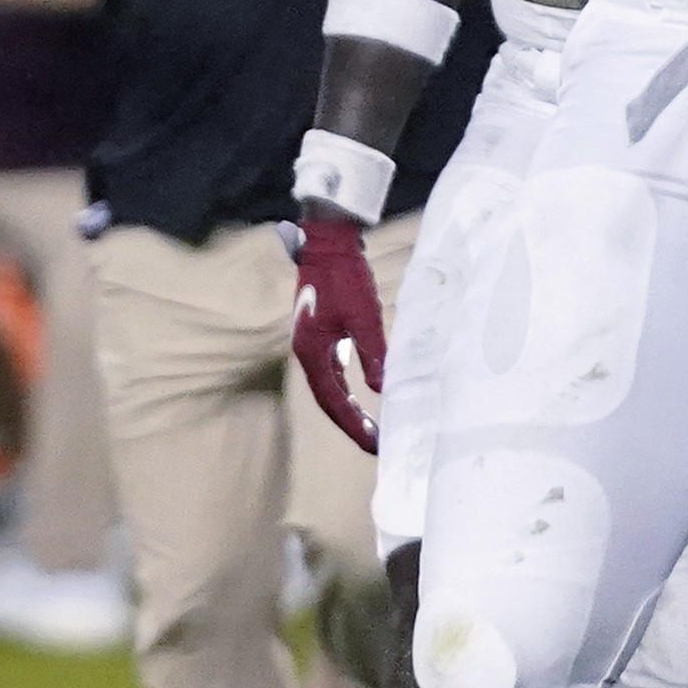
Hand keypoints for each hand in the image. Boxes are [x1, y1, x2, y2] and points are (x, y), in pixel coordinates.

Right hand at [290, 213, 386, 451]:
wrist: (327, 243)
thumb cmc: (344, 276)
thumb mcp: (364, 315)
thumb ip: (373, 353)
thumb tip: (381, 388)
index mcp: (311, 353)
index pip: (333, 402)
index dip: (353, 426)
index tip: (374, 445)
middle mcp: (307, 353)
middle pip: (329, 400)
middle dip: (351, 423)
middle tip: (376, 444)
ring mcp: (311, 344)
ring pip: (330, 387)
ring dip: (349, 408)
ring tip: (371, 427)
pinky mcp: (320, 334)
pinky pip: (333, 372)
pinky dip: (346, 388)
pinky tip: (362, 394)